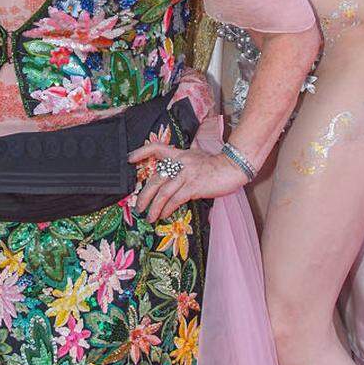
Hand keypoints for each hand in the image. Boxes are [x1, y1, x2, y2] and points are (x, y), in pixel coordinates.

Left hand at [128, 138, 248, 221]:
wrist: (233, 167)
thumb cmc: (217, 165)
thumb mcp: (197, 157)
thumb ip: (184, 162)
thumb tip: (173, 172)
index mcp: (180, 154)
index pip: (157, 148)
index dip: (142, 152)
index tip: (130, 159)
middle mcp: (181, 162)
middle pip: (156, 177)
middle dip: (145, 194)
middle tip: (139, 206)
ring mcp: (187, 174)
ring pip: (164, 192)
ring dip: (155, 206)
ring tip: (150, 217)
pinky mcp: (194, 186)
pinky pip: (176, 199)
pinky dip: (168, 208)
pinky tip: (164, 215)